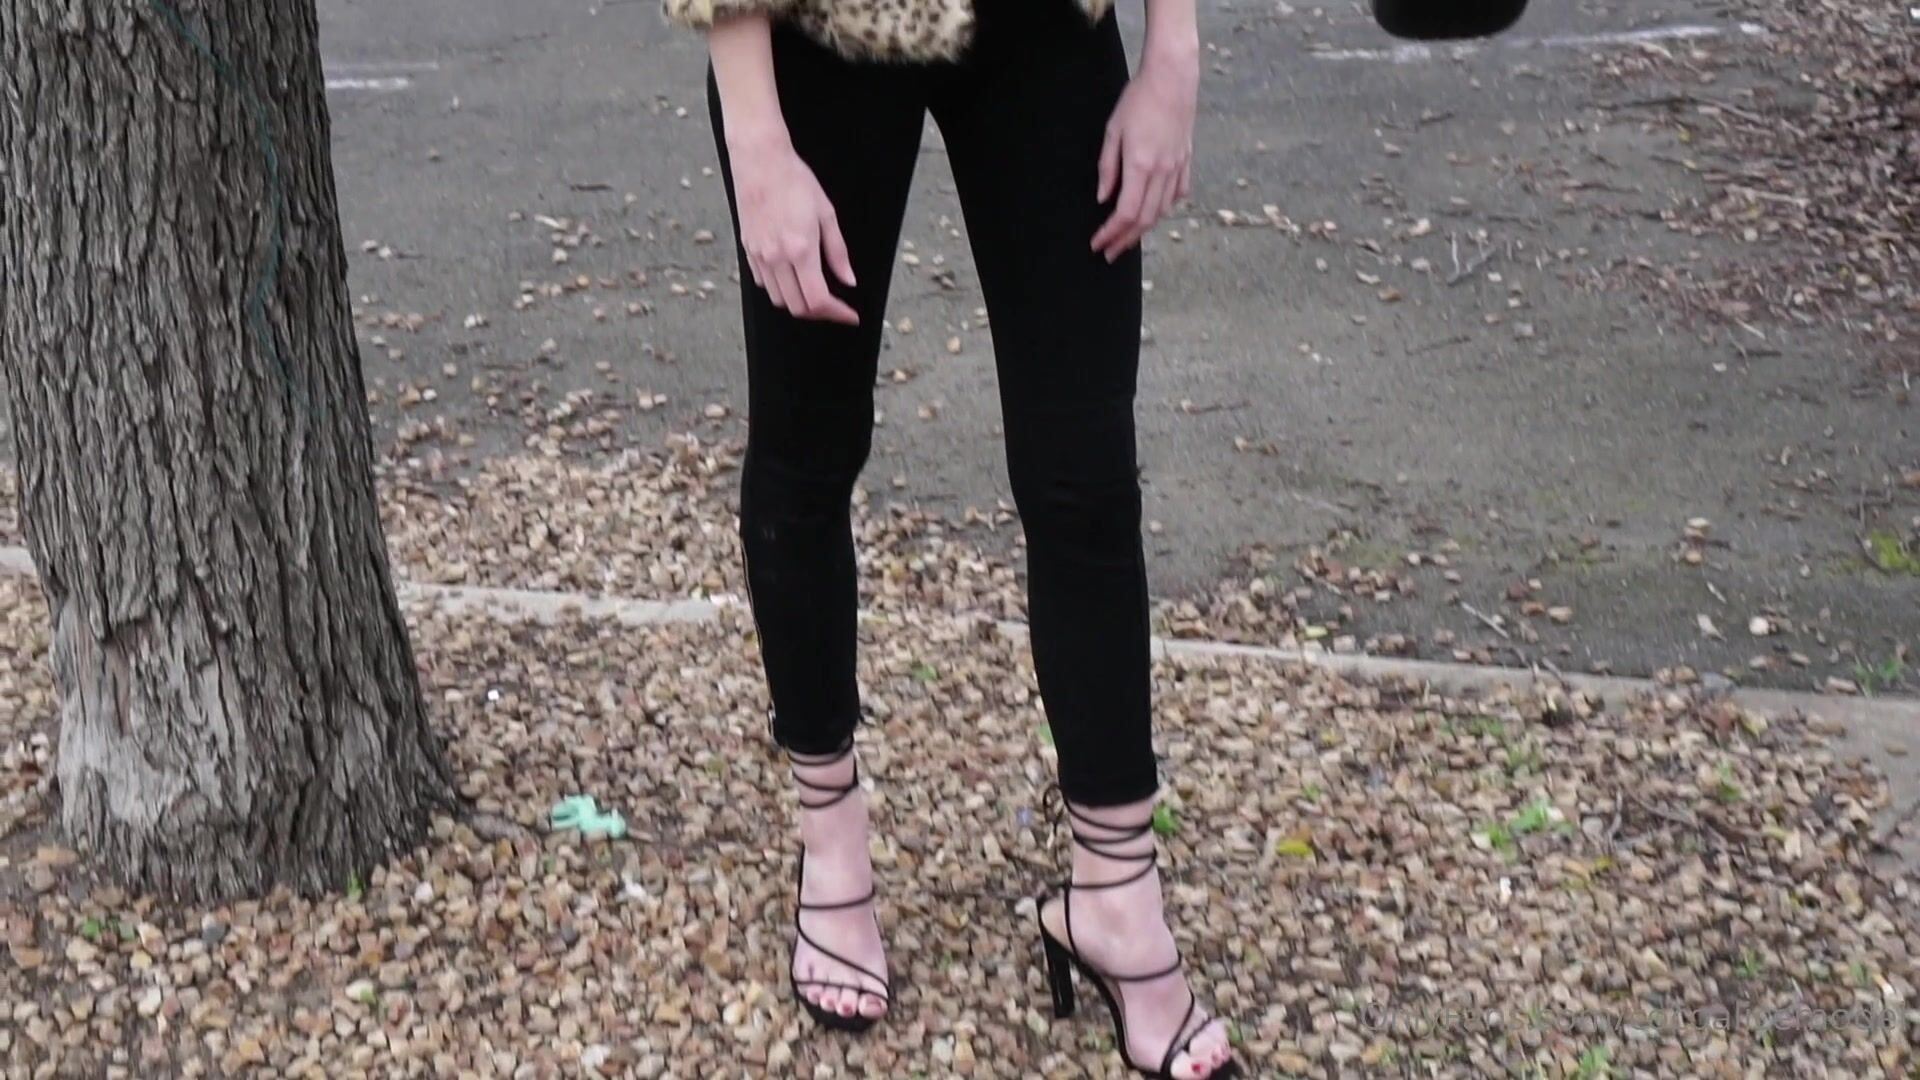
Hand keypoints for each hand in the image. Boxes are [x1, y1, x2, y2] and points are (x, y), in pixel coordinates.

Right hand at [729, 132, 858, 323]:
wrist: (760, 160)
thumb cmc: (795, 181)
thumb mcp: (827, 214)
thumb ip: (837, 252)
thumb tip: (848, 280)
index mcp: (800, 249)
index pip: (818, 300)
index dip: (837, 314)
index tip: (850, 315)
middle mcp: (776, 258)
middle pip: (797, 307)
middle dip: (820, 313)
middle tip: (836, 307)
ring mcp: (759, 255)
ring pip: (779, 300)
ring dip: (799, 304)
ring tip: (816, 293)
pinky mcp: (748, 250)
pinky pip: (764, 284)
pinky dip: (780, 290)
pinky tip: (793, 278)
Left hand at [1092, 49, 1198, 262]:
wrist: (1173, 78)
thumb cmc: (1139, 99)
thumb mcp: (1113, 131)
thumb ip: (1107, 168)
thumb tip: (1104, 199)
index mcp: (1141, 165)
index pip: (1125, 213)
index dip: (1111, 233)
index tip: (1097, 244)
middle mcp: (1162, 171)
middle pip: (1145, 220)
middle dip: (1125, 240)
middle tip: (1109, 253)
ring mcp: (1177, 167)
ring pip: (1162, 211)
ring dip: (1144, 229)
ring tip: (1128, 238)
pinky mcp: (1186, 160)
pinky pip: (1177, 194)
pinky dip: (1164, 209)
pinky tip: (1154, 213)